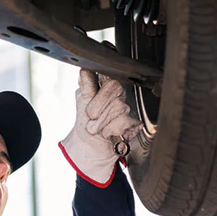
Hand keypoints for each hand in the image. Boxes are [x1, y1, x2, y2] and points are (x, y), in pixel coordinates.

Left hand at [59, 69, 140, 186]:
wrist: (90, 146)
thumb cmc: (86, 121)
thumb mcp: (82, 100)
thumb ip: (86, 84)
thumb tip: (86, 69)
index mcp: (106, 84)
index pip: (109, 75)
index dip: (101, 84)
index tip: (90, 98)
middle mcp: (119, 94)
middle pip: (114, 87)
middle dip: (97, 105)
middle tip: (90, 117)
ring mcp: (128, 108)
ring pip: (118, 106)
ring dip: (102, 122)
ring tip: (98, 128)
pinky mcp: (135, 123)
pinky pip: (124, 121)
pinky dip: (111, 130)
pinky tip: (109, 133)